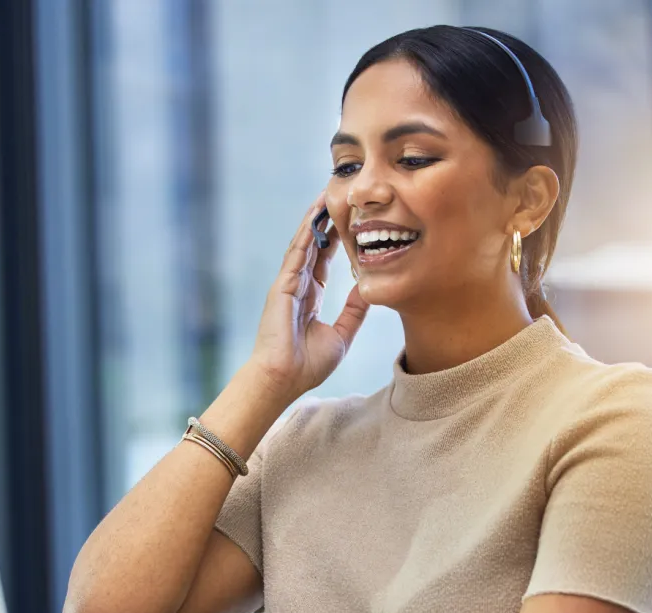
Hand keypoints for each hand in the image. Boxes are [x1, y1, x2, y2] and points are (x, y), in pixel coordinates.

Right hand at [246, 193, 369, 402]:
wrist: (283, 379)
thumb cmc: (307, 365)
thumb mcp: (342, 335)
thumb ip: (354, 312)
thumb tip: (369, 290)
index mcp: (309, 298)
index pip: (324, 262)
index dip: (335, 242)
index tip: (349, 223)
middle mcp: (297, 287)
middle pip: (314, 247)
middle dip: (325, 223)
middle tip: (339, 199)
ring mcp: (288, 284)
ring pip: (305, 243)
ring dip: (316, 219)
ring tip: (328, 194)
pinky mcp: (282, 284)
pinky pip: (298, 252)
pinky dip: (307, 231)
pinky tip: (316, 213)